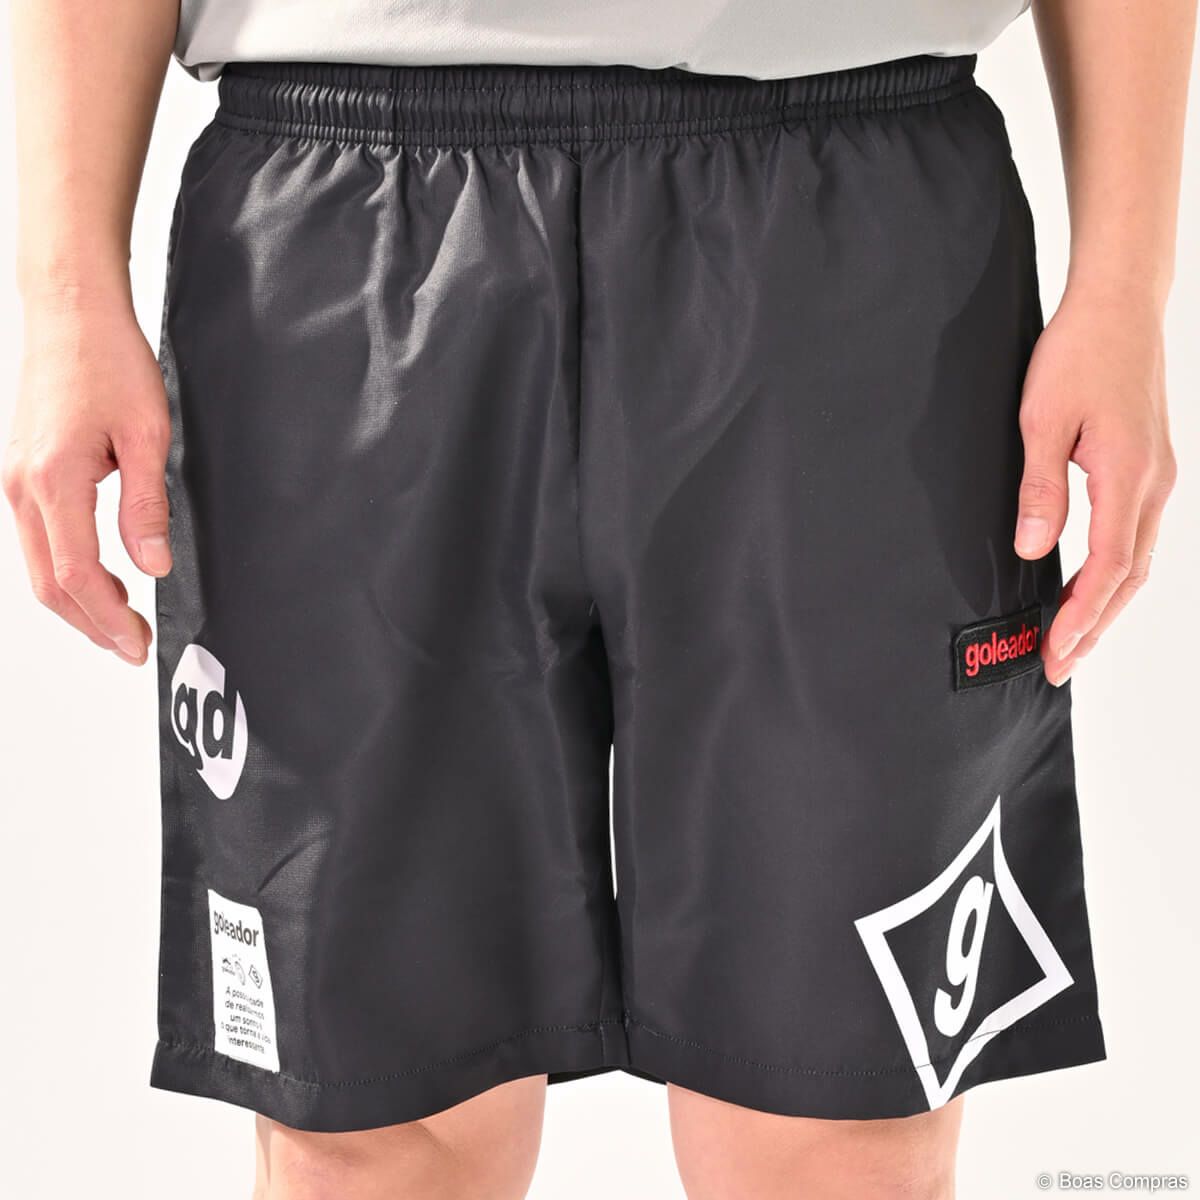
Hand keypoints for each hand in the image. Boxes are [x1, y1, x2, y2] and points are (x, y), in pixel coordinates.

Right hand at [3, 292, 171, 663]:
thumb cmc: (109, 361)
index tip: (137, 643)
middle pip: (50, 583)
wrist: (71, 315)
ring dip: (77, 604)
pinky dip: (66, 573)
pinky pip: (39, 541)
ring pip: (39, 566)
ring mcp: (15, 481)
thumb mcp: (148, 435)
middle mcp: (23, 486)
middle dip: (91, 624)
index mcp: (54, 480)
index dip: (108, 618)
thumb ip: (147, 506)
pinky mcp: (22, 473)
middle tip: (131, 648)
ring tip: (118, 626)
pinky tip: (96, 583)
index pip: (78, 574)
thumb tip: (152, 564)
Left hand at [1014, 284, 1176, 685]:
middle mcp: (1153, 484)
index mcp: (1128, 477)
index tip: (1053, 654)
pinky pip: (1135, 536)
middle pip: (1129, 578)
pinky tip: (1088, 585)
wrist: (1118, 304)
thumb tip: (1034, 550)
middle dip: (1094, 627)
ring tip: (1072, 639)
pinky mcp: (1148, 466)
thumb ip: (1040, 488)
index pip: (1107, 570)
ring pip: (1137, 560)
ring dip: (1104, 604)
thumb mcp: (1042, 419)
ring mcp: (1156, 476)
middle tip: (1059, 665)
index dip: (1080, 618)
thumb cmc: (1078, 353)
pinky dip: (1114, 572)